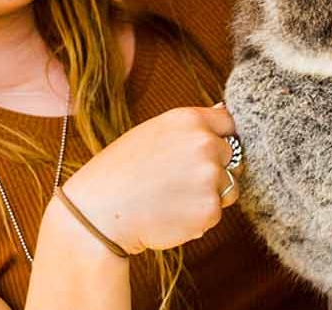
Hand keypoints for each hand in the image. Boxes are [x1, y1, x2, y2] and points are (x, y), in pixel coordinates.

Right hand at [61, 104, 240, 253]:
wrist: (99, 212)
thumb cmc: (120, 171)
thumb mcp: (152, 132)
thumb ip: (190, 128)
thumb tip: (225, 114)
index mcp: (190, 119)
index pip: (229, 123)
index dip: (219, 138)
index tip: (202, 152)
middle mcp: (206, 144)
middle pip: (232, 157)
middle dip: (214, 168)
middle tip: (177, 180)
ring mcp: (210, 177)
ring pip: (229, 187)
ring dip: (209, 194)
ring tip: (172, 197)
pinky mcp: (210, 210)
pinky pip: (215, 212)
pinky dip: (198, 217)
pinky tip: (170, 213)